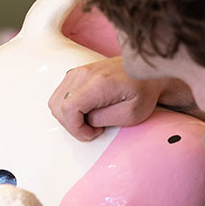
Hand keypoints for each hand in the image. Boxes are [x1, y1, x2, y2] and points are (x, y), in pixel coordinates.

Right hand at [48, 56, 169, 139]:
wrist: (148, 71)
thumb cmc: (144, 91)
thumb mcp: (130, 114)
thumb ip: (102, 119)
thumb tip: (84, 121)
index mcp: (98, 83)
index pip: (68, 108)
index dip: (75, 128)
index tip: (91, 134)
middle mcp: (84, 74)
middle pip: (58, 105)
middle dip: (71, 125)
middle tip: (93, 130)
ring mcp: (79, 71)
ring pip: (56, 101)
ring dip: (69, 117)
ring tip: (90, 120)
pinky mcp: (78, 73)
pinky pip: (61, 94)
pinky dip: (69, 107)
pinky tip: (87, 111)